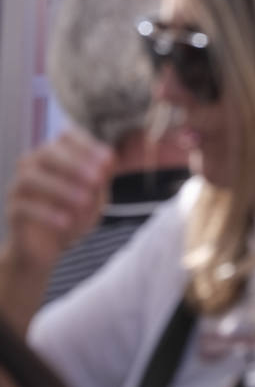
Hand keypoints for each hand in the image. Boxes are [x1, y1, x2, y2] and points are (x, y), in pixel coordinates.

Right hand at [4, 131, 113, 276]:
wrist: (48, 249)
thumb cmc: (74, 214)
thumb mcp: (94, 198)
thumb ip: (101, 179)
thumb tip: (109, 161)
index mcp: (55, 154)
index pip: (66, 137)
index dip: (87, 145)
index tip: (108, 160)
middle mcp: (33, 164)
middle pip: (47, 152)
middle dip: (74, 164)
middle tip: (97, 179)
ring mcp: (19, 186)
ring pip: (31, 178)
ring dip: (61, 187)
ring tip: (84, 201)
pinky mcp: (12, 210)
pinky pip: (23, 207)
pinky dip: (46, 213)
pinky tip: (66, 222)